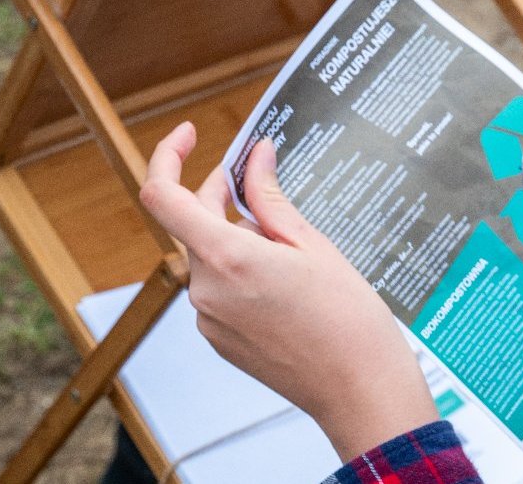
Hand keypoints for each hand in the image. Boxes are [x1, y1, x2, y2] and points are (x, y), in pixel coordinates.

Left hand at [139, 122, 438, 461]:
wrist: (359, 387)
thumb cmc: (347, 318)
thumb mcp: (312, 244)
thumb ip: (270, 198)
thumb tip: (254, 157)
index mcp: (227, 258)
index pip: (163, 196)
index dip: (168, 157)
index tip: (189, 134)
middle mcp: (206, 290)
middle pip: (193, 224)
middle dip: (220, 195)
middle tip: (260, 175)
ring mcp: (208, 319)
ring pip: (210, 257)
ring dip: (238, 237)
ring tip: (294, 245)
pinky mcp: (218, 339)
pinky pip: (219, 289)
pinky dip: (241, 270)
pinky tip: (287, 279)